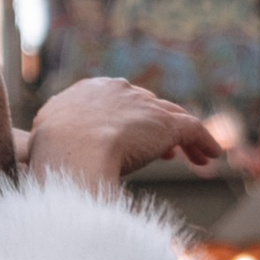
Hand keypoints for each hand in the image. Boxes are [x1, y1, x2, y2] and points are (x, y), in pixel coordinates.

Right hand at [23, 79, 225, 190]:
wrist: (70, 150)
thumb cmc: (51, 154)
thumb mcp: (47, 142)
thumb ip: (58, 146)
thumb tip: (50, 168)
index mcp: (89, 91)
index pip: (116, 102)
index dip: (126, 121)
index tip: (130, 141)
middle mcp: (119, 90)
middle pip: (146, 106)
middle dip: (155, 126)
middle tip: (164, 151)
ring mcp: (144, 106)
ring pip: (172, 117)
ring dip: (185, 137)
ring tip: (197, 155)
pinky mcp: (166, 124)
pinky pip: (193, 129)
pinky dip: (205, 141)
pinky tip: (213, 155)